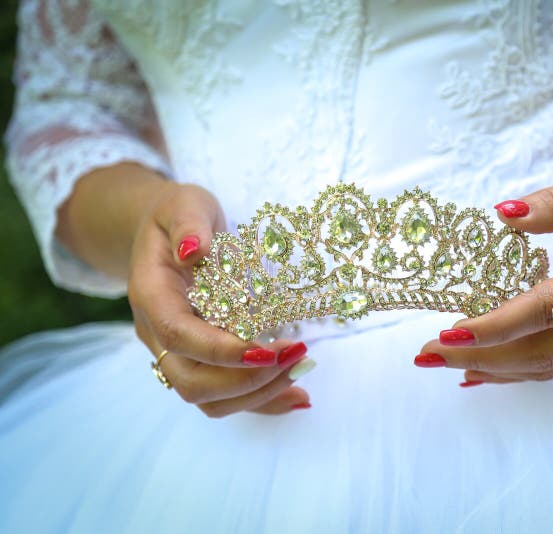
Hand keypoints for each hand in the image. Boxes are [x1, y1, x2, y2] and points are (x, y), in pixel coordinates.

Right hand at [127, 182, 314, 415]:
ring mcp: (176, 353)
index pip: (178, 336)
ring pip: (208, 399)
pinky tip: (298, 395)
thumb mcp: (183, 204)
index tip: (267, 350)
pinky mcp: (200, 362)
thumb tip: (192, 249)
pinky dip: (262, 401)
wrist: (165, 234)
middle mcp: (157, 333)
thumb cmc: (178, 217)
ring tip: (301, 368)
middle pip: (191, 382)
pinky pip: (225, 396)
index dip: (221, 350)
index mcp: (151, 296)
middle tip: (295, 355)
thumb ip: (188, 224)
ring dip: (258, 394)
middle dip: (246, 379)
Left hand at [415, 168, 552, 383]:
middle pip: (542, 351)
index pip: (546, 309)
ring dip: (493, 369)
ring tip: (443, 363)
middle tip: (428, 354)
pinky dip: (516, 373)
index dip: (496, 325)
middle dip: (481, 357)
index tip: (449, 332)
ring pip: (548, 366)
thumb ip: (549, 203)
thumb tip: (501, 214)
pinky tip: (479, 373)